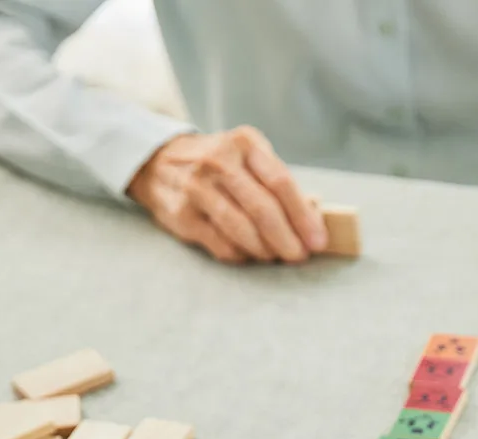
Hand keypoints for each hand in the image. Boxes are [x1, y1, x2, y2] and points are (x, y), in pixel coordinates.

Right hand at [127, 127, 327, 263]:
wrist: (159, 162)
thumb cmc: (218, 164)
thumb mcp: (247, 155)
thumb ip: (275, 181)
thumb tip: (311, 220)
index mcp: (244, 143)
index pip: (281, 182)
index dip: (303, 216)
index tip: (318, 240)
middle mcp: (219, 161)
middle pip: (263, 208)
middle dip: (287, 238)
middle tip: (299, 256)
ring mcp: (198, 188)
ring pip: (241, 229)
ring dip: (265, 250)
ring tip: (275, 257)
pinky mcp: (183, 214)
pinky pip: (221, 244)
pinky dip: (241, 255)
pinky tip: (249, 255)